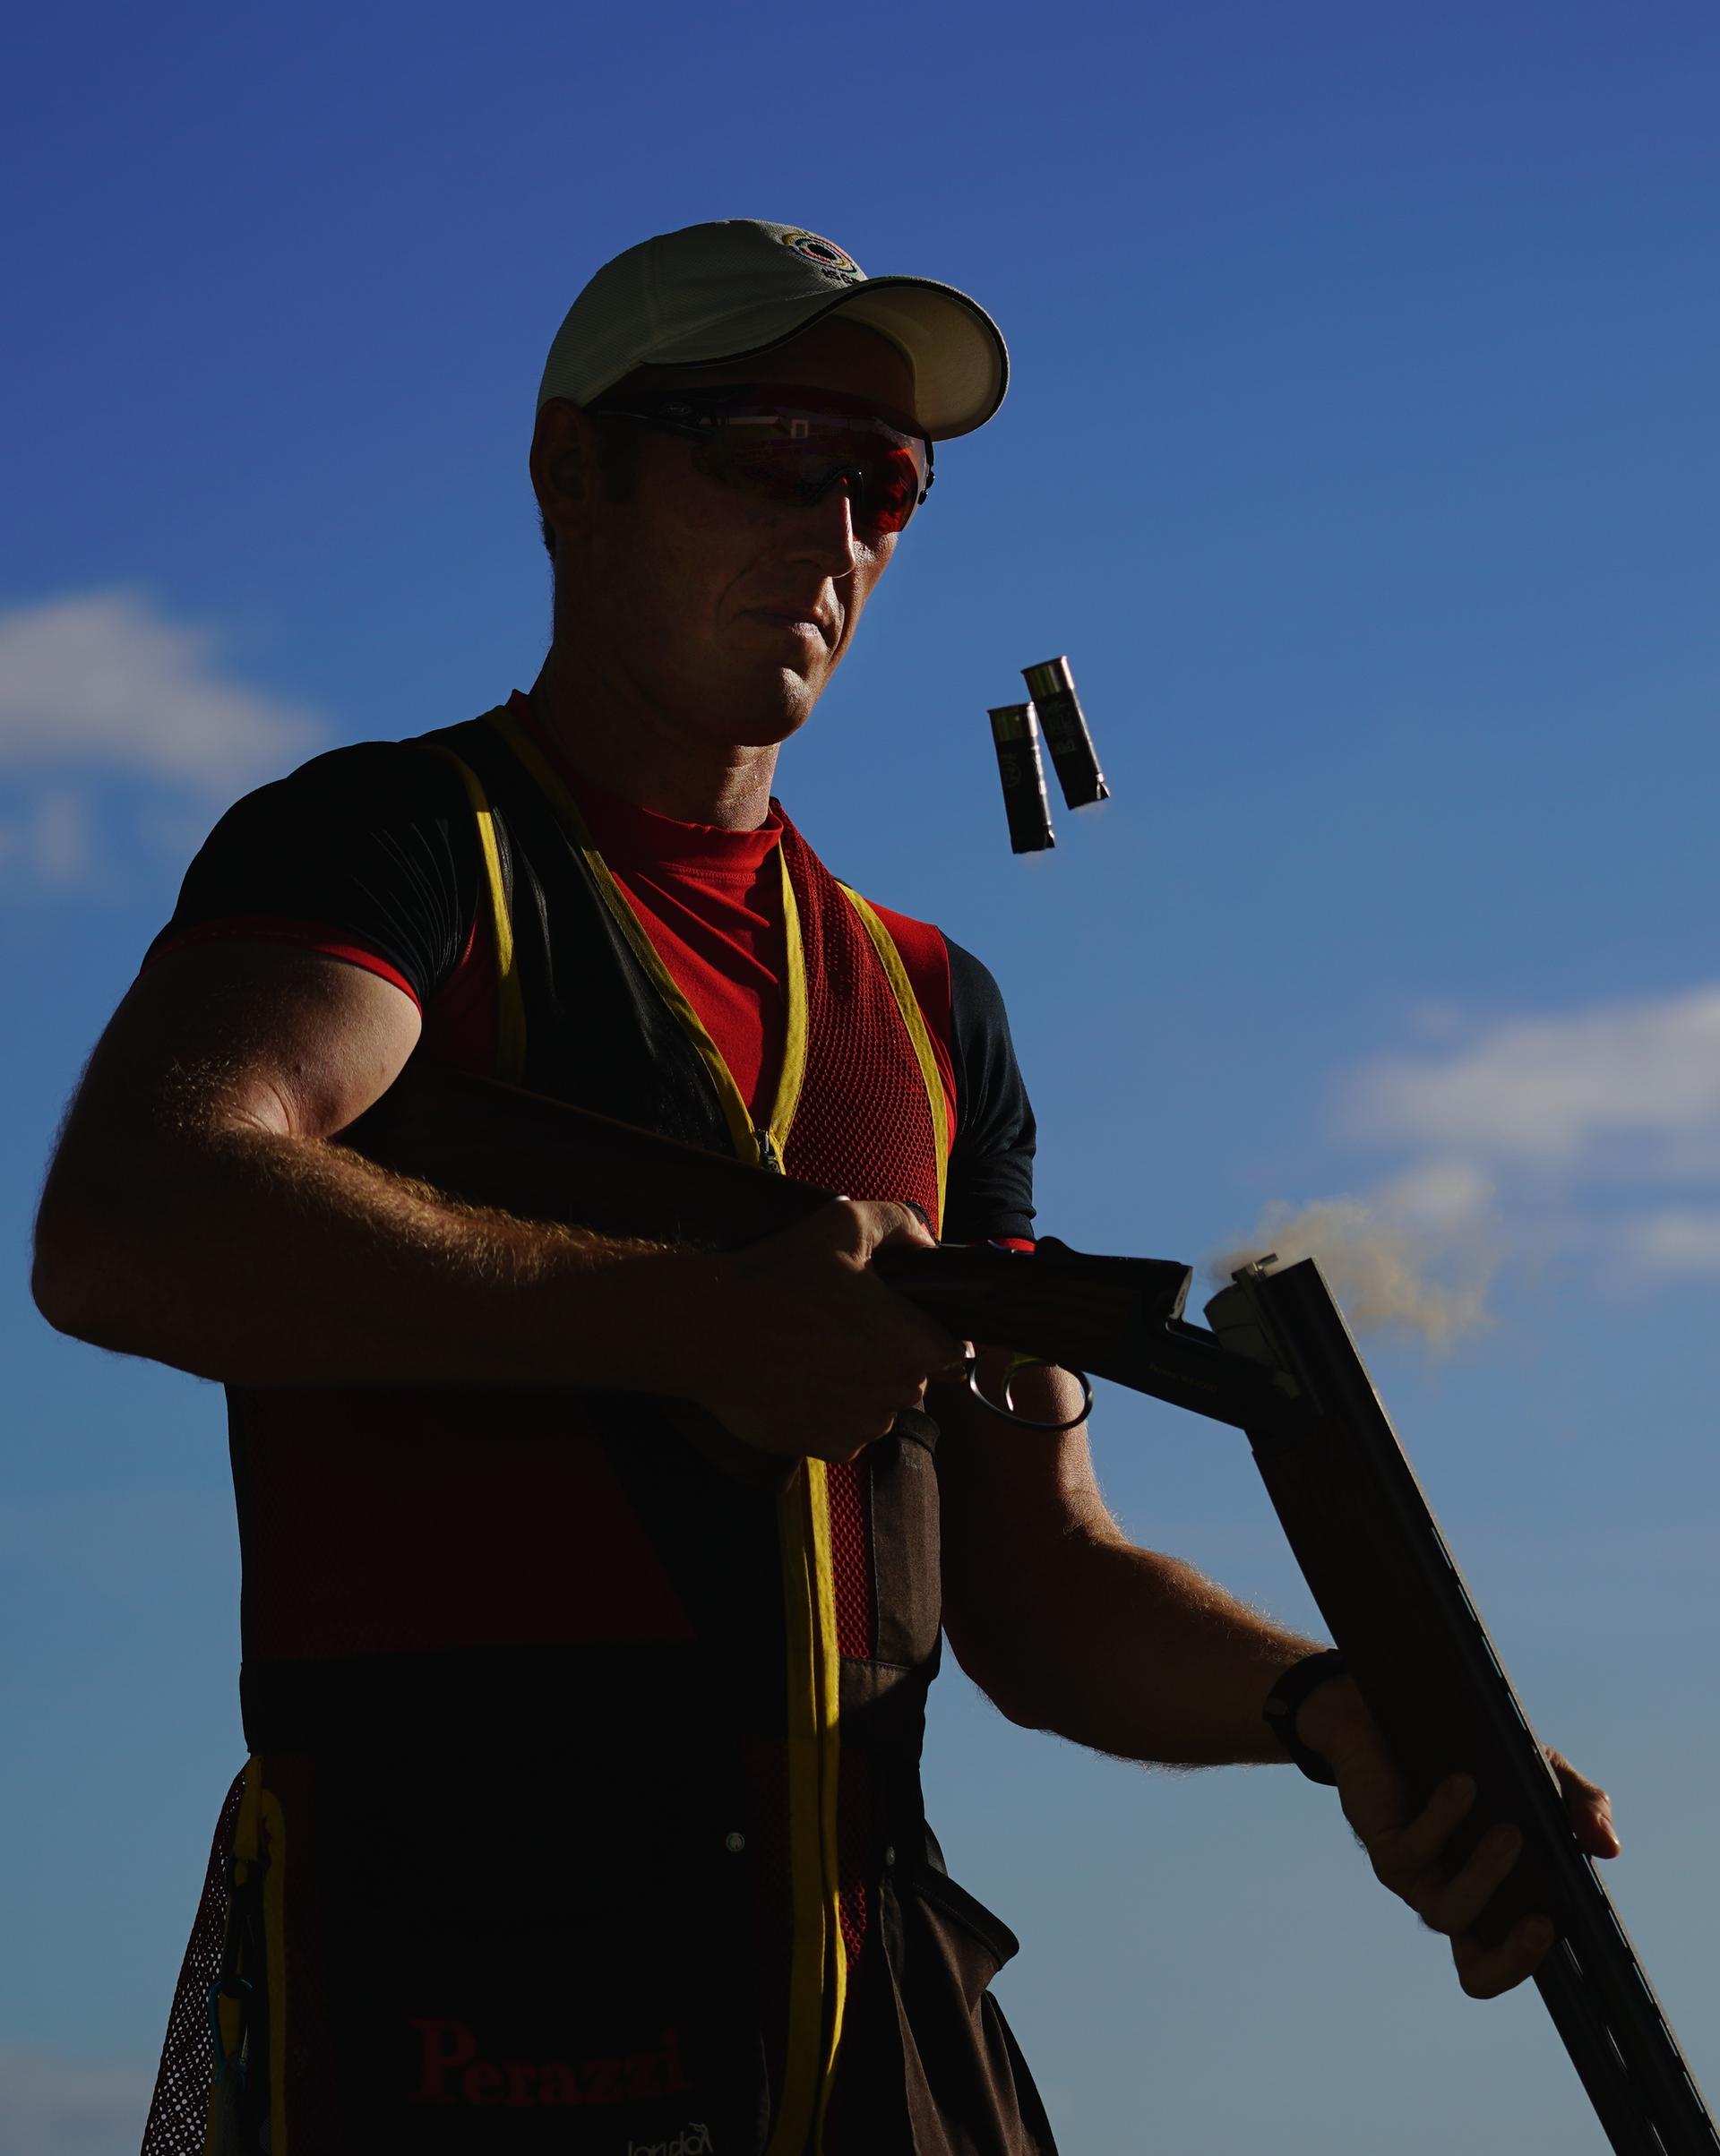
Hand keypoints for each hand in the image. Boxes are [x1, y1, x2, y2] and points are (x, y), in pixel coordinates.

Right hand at [667, 1198, 971, 1461]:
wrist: (709, 1331)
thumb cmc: (780, 1277)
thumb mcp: (845, 1223)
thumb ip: (900, 1224)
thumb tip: (925, 1241)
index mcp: (915, 1344)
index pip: (954, 1351)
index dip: (929, 1332)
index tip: (897, 1319)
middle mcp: (899, 1395)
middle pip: (914, 1377)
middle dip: (889, 1354)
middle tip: (843, 1325)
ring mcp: (864, 1427)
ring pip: (879, 1405)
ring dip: (861, 1384)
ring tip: (815, 1350)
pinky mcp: (829, 1449)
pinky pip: (846, 1429)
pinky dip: (831, 1410)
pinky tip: (800, 1378)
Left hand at [1296, 1675, 1619, 1997]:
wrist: (1383, 1709)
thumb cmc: (1470, 1753)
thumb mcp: (1538, 1772)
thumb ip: (1581, 1806)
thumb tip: (1608, 1847)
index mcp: (1486, 1897)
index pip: (1497, 1965)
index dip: (1524, 1965)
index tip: (1556, 1931)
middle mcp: (1447, 1897)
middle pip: (1474, 1972)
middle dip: (1514, 1955)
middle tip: (1544, 1919)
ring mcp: (1413, 1877)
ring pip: (1447, 1912)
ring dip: (1484, 1878)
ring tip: (1511, 1832)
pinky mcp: (1383, 1844)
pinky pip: (1412, 1851)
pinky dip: (1443, 1820)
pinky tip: (1463, 1785)